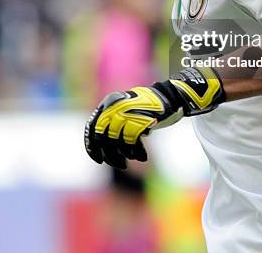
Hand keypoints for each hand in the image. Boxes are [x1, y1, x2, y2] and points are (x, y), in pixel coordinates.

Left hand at [84, 67, 224, 168]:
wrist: (169, 97)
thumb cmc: (147, 108)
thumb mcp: (126, 110)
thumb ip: (112, 123)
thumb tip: (100, 147)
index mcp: (109, 102)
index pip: (92, 127)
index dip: (92, 146)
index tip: (98, 160)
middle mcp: (115, 105)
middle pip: (103, 137)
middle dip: (110, 155)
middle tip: (120, 165)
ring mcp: (127, 111)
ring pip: (117, 141)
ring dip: (125, 154)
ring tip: (132, 158)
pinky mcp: (140, 117)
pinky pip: (131, 141)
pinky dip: (136, 151)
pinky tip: (142, 156)